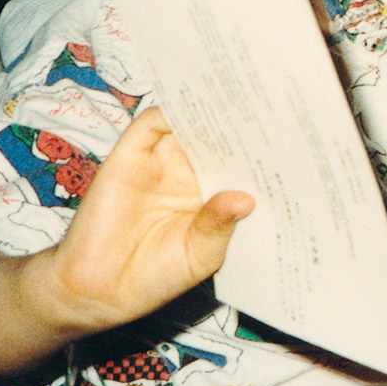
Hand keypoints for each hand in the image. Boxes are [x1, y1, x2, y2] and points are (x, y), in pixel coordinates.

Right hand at [46, 106, 253, 330]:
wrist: (96, 289)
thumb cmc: (153, 277)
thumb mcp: (199, 256)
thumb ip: (219, 225)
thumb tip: (245, 198)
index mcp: (213, 194)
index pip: (242, 162)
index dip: (261, 151)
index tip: (290, 140)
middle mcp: (190, 172)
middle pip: (220, 136)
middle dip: (242, 123)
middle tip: (272, 107)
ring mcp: (161, 161)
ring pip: (191, 122)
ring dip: (212, 109)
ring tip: (241, 96)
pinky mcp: (131, 153)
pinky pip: (153, 122)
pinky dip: (173, 109)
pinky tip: (195, 106)